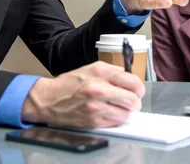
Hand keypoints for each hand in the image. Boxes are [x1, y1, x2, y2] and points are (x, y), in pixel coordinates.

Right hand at [21, 61, 145, 127]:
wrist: (50, 99)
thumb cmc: (70, 83)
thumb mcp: (91, 68)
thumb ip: (112, 71)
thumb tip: (130, 76)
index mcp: (100, 71)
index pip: (133, 82)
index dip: (139, 88)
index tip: (137, 90)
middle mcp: (99, 88)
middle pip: (133, 100)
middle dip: (135, 102)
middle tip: (131, 101)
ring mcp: (96, 106)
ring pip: (126, 113)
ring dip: (125, 112)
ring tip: (117, 107)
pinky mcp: (93, 120)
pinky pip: (115, 122)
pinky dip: (115, 119)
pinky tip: (107, 113)